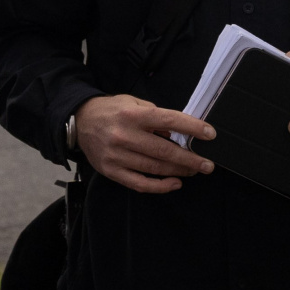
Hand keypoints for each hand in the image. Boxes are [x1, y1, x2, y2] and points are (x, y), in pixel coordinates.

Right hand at [75, 94, 216, 193]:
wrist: (79, 122)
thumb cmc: (111, 111)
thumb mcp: (134, 103)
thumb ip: (156, 116)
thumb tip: (176, 133)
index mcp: (133, 115)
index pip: (169, 121)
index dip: (192, 128)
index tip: (210, 134)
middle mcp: (124, 136)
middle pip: (164, 151)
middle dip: (190, 159)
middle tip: (207, 164)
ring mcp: (117, 156)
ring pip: (155, 169)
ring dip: (179, 171)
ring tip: (194, 170)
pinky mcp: (111, 171)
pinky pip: (140, 183)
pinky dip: (160, 186)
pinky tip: (174, 183)